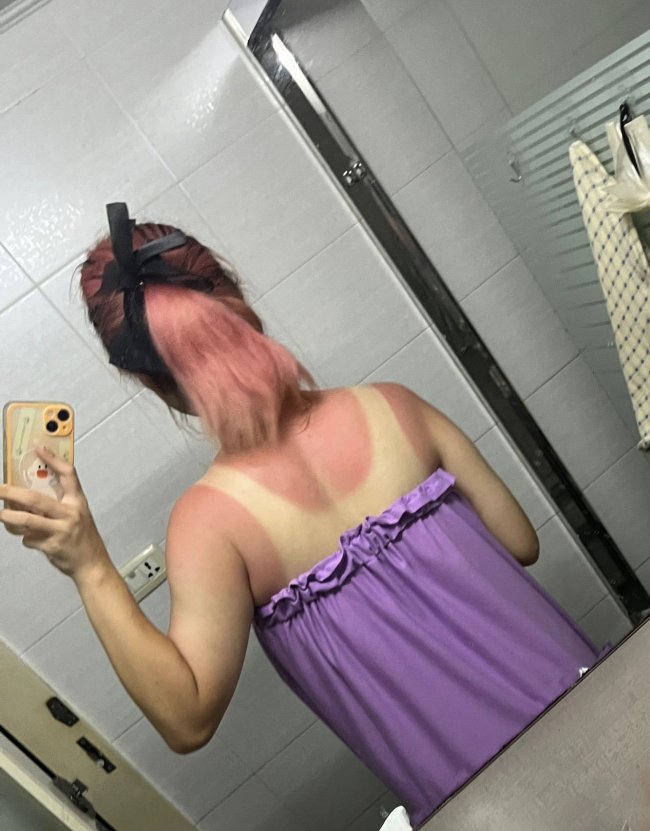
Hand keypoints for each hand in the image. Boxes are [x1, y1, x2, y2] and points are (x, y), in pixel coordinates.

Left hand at [0, 447, 108, 581]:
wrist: (92, 564)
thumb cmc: (83, 538)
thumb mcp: (77, 515)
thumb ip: (58, 505)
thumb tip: (30, 495)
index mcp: (78, 502)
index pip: (68, 474)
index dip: (53, 459)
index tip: (38, 449)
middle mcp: (70, 513)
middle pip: (36, 499)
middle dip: (12, 493)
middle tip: (0, 489)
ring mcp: (61, 530)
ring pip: (27, 520)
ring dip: (9, 517)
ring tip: (1, 514)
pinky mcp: (52, 546)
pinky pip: (30, 538)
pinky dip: (25, 538)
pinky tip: (30, 538)